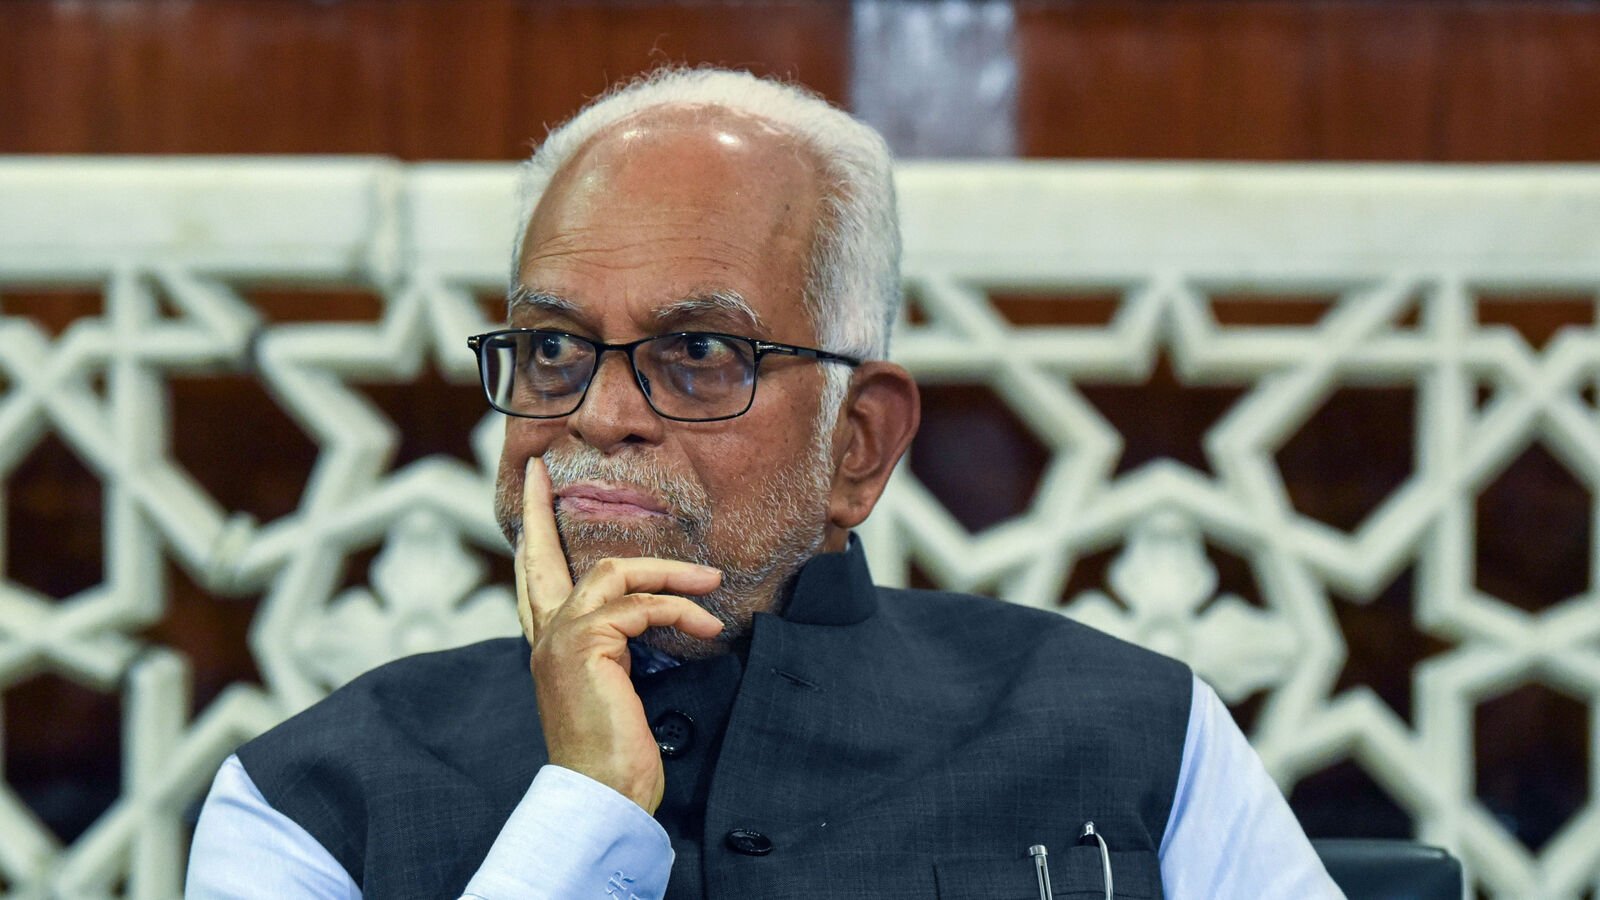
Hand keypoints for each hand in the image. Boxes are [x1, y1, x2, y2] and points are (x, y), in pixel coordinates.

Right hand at [515, 457, 723, 812]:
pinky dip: (679, 609)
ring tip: (709, 581)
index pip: (535, 579)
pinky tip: (706, 624)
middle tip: (542, 471)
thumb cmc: (615, 753)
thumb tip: (656, 614)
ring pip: (612, 572)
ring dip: (668, 572)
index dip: (535, 534)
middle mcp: (545, 636)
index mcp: (550, 646)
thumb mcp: (617, 688)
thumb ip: (620, 647)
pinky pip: (641, 606)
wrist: (601, 795)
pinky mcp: (586, 645)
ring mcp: (561, 638)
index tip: (534, 490)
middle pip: (541, 557)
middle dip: (543, 511)